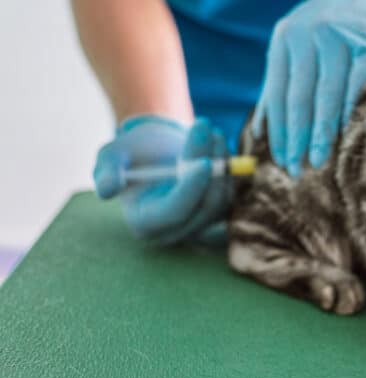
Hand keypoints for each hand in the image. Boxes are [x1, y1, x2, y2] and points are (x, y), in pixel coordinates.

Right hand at [93, 116, 228, 244]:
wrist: (157, 149)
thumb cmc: (131, 153)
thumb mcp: (111, 157)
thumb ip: (105, 172)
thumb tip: (108, 190)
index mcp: (145, 222)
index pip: (175, 212)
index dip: (191, 189)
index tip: (204, 162)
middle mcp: (175, 231)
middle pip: (203, 206)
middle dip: (211, 168)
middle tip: (208, 129)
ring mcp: (200, 223)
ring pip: (221, 199)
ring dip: (223, 163)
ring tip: (213, 132)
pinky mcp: (218, 211)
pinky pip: (231, 194)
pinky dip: (229, 168)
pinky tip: (218, 144)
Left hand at [254, 0, 365, 176]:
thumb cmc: (326, 30)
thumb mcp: (294, 48)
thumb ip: (277, 85)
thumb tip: (257, 133)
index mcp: (284, 40)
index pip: (277, 94)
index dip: (277, 131)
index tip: (280, 161)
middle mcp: (308, 35)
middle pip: (299, 97)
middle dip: (297, 138)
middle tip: (296, 171)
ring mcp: (340, 37)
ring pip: (328, 94)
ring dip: (322, 132)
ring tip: (319, 161)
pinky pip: (358, 84)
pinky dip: (351, 111)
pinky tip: (347, 135)